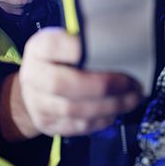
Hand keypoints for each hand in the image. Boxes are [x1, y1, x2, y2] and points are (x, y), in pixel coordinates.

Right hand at [19, 27, 142, 136]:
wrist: (36, 87)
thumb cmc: (59, 59)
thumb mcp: (65, 41)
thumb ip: (85, 40)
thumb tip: (119, 39)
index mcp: (37, 48)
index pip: (53, 46)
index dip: (79, 48)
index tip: (109, 48)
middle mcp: (32, 76)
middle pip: (63, 84)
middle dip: (103, 86)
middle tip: (130, 83)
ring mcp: (37, 103)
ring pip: (74, 109)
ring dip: (109, 105)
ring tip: (132, 98)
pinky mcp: (47, 124)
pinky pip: (78, 126)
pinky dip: (102, 119)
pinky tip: (116, 110)